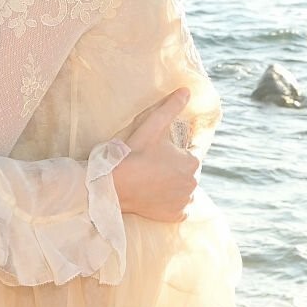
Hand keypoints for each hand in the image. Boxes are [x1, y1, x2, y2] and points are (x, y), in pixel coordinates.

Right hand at [111, 88, 200, 221]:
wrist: (114, 186)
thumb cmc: (133, 155)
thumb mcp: (151, 128)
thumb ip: (170, 108)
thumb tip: (186, 90)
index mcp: (192, 161)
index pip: (192, 153)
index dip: (177, 151)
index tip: (160, 153)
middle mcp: (193, 183)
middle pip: (187, 171)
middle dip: (175, 168)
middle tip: (153, 166)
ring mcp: (185, 201)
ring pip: (184, 189)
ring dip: (174, 185)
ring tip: (153, 181)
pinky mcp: (176, 215)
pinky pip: (179, 207)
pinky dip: (171, 203)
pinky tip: (157, 196)